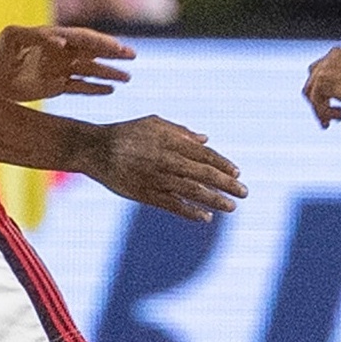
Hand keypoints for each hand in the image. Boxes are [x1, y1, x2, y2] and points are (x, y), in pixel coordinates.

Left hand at [0, 25, 134, 102]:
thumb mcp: (13, 37)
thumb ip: (37, 36)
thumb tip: (61, 41)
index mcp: (52, 37)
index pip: (81, 37)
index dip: (98, 41)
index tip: (114, 47)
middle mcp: (59, 52)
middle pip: (91, 51)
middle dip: (111, 53)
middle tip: (131, 55)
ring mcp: (58, 70)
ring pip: (89, 70)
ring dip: (108, 73)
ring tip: (127, 77)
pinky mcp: (54, 87)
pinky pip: (79, 87)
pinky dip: (94, 89)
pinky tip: (110, 90)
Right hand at [83, 116, 246, 221]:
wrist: (95, 148)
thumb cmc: (126, 133)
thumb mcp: (154, 123)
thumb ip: (181, 132)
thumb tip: (206, 139)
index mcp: (171, 141)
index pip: (204, 154)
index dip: (222, 164)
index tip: (237, 172)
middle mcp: (167, 160)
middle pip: (203, 173)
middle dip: (226, 184)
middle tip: (244, 192)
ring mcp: (156, 178)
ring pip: (192, 191)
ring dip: (214, 200)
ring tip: (231, 207)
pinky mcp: (145, 194)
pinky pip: (172, 205)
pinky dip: (190, 212)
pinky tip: (205, 218)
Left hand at [303, 46, 340, 127]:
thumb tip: (332, 95)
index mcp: (338, 53)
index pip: (320, 71)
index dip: (324, 91)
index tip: (336, 105)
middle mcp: (329, 57)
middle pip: (312, 82)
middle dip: (319, 101)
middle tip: (332, 117)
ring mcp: (325, 68)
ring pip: (312, 94)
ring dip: (322, 110)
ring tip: (337, 119)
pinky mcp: (324, 81)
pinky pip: (316, 102)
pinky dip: (325, 113)